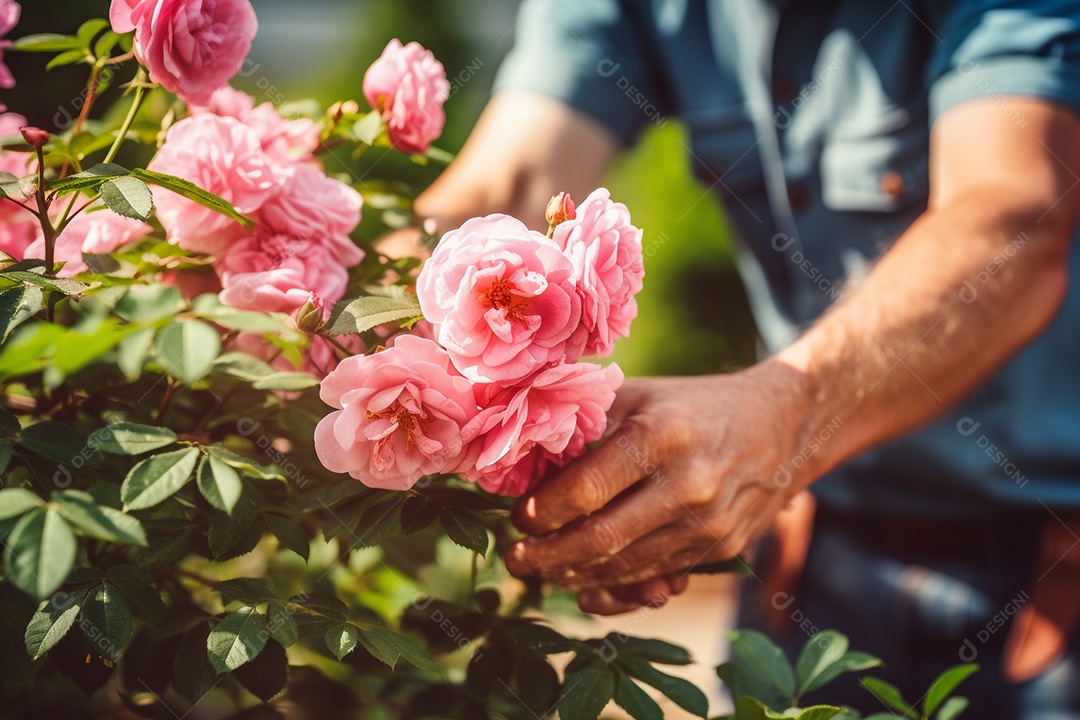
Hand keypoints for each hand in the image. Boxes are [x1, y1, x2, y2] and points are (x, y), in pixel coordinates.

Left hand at [505, 361, 811, 602]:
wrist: (781, 423)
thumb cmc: (691, 405)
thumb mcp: (638, 394)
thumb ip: (583, 423)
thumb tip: (522, 459)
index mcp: (661, 435)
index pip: (586, 489)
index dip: (543, 511)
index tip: (518, 517)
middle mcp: (689, 483)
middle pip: (601, 539)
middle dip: (548, 557)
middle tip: (516, 559)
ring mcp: (709, 522)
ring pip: (626, 568)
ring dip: (576, 577)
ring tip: (543, 571)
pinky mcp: (723, 549)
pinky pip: (659, 580)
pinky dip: (617, 590)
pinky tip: (585, 589)